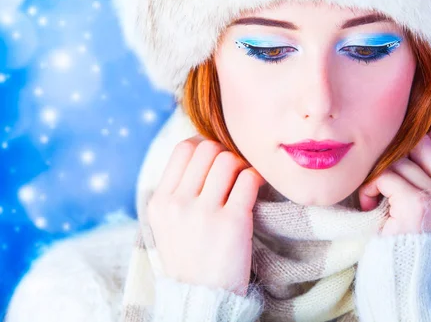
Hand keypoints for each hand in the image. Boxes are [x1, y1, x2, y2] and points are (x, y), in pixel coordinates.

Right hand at [147, 136, 265, 295]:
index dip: (204, 146)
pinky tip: (254, 190)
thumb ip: (177, 190)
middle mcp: (178, 203)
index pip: (184, 148)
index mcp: (160, 201)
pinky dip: (256, 179)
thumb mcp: (168, 224)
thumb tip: (200, 148)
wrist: (202, 299)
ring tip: (243, 182)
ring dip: (241, 166)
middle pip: (208, 149)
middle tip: (232, 171)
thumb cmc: (190, 257)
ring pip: (228, 160)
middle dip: (224, 154)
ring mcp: (204, 213)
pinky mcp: (232, 222)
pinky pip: (248, 179)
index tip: (214, 160)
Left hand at [357, 123, 430, 236]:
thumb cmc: (409, 237)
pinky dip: (370, 188)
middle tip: (386, 179)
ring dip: (378, 175)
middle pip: (421, 141)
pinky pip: (385, 175)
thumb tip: (413, 132)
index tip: (410, 153)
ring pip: (399, 159)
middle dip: (396, 156)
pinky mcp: (416, 204)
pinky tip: (371, 205)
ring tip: (377, 197)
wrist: (405, 278)